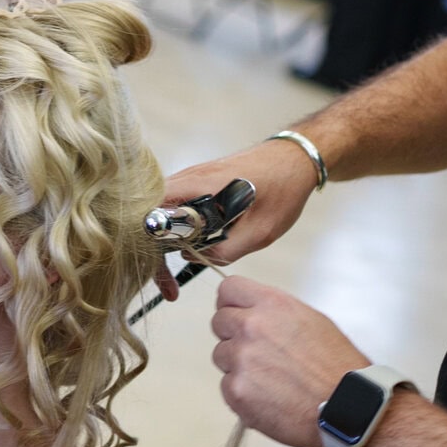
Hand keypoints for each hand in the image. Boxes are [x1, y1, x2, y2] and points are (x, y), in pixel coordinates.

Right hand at [152, 136, 321, 298]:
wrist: (296, 159)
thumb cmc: (283, 189)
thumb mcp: (260, 230)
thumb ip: (226, 249)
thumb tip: (192, 258)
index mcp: (199, 184)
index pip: (153, 211)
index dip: (150, 245)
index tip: (161, 273)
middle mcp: (188, 177)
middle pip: (152, 216)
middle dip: (155, 255)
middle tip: (168, 288)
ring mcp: (192, 179)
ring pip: (162, 215)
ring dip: (164, 247)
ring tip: (173, 280)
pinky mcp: (199, 184)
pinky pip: (176, 210)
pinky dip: (175, 235)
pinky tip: (188, 255)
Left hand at [210, 276, 367, 446]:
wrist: (346, 406)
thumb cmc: (337, 366)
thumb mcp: (311, 320)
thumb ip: (275, 313)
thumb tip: (253, 313)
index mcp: (271, 305)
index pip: (228, 289)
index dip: (231, 303)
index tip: (237, 313)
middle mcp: (251, 327)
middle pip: (219, 322)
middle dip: (233, 335)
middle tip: (257, 352)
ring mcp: (241, 360)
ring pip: (221, 355)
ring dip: (238, 365)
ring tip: (270, 378)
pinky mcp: (236, 391)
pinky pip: (227, 385)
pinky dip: (243, 392)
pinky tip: (269, 396)